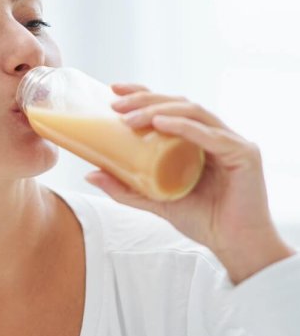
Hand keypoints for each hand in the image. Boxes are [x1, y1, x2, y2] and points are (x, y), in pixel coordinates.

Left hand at [85, 83, 293, 282]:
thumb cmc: (203, 221)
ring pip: (193, 112)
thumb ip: (127, 189)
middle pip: (180, 104)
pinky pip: (211, 135)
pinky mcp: (244, 154)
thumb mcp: (155, 201)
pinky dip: (184, 127)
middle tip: (115, 104)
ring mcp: (232, 141)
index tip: (114, 89)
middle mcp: (216, 134)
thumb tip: (91, 174)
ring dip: (159, 111)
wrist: (234, 246)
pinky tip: (162, 124)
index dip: (144, 94)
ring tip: (130, 118)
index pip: (170, 107)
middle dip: (146, 100)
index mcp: (199, 139)